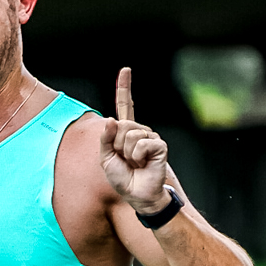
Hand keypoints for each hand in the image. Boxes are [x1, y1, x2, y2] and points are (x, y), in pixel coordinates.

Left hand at [99, 66, 170, 214]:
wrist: (138, 195)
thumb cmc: (123, 179)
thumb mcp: (105, 159)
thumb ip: (105, 139)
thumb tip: (112, 119)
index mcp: (125, 131)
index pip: (126, 105)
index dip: (125, 88)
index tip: (126, 70)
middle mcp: (139, 130)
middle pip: (120, 125)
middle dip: (116, 146)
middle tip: (125, 160)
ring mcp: (150, 136)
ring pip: (129, 135)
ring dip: (127, 154)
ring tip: (134, 164)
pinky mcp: (159, 145)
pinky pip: (140, 145)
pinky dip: (137, 157)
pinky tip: (143, 164)